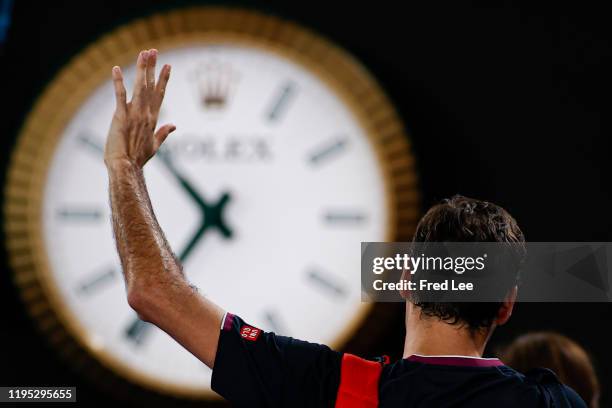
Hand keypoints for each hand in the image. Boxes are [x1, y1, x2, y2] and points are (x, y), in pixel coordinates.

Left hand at [104, 49, 174, 167]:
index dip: (164, 79)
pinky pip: (119, 96)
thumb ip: (164, 133)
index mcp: (153, 119)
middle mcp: (146, 113)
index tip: (168, 66)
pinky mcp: (120, 117)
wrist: (126, 167)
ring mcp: (134, 114)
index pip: (160, 94)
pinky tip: (116, 69)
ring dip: (142, 69)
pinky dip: (118, 82)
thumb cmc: (138, 158)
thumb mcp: (154, 145)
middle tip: (154, 51)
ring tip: (144, 54)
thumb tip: (174, 126)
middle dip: (153, 67)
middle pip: (151, 86)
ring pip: (140, 87)